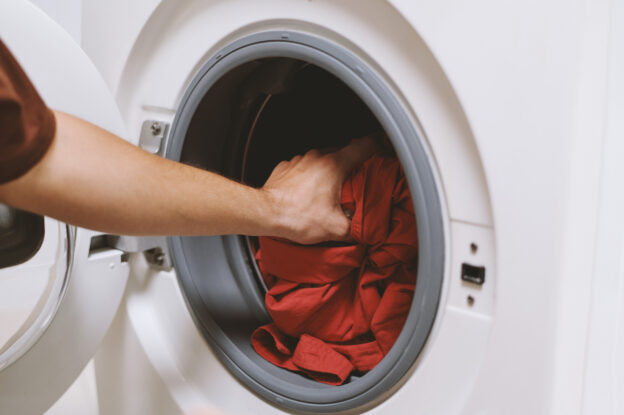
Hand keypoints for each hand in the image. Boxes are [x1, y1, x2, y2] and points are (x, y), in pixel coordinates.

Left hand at [261, 137, 375, 243]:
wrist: (265, 214)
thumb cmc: (296, 216)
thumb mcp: (335, 228)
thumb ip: (356, 228)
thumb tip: (364, 230)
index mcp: (334, 165)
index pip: (363, 146)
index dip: (376, 146)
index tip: (382, 148)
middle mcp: (317, 157)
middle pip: (343, 152)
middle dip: (353, 164)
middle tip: (359, 179)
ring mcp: (300, 160)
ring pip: (322, 159)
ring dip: (330, 171)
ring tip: (333, 189)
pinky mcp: (286, 167)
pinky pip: (305, 167)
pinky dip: (311, 176)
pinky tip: (310, 192)